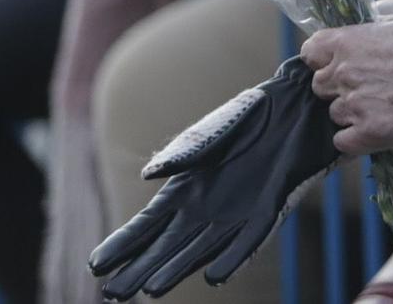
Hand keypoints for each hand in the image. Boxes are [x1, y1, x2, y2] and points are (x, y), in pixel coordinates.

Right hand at [89, 56, 339, 298]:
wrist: (296, 107)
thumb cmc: (250, 116)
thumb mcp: (212, 131)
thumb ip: (184, 152)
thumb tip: (150, 175)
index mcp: (184, 189)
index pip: (145, 225)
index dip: (122, 244)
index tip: (96, 264)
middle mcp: (204, 209)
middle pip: (165, 247)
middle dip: (138, 269)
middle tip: (111, 294)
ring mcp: (235, 214)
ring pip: (199, 250)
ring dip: (177, 269)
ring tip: (151, 289)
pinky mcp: (268, 210)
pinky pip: (248, 240)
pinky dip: (232, 257)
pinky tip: (214, 275)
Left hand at [301, 17, 392, 155]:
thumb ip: (366, 33)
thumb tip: (350, 43)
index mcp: (349, 41)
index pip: (310, 52)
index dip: (325, 58)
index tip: (341, 63)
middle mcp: (344, 72)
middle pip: (321, 86)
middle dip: (341, 86)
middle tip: (375, 85)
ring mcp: (355, 105)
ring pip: (336, 113)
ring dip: (354, 112)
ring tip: (389, 105)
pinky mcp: (370, 134)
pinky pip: (343, 141)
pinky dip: (358, 138)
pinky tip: (383, 126)